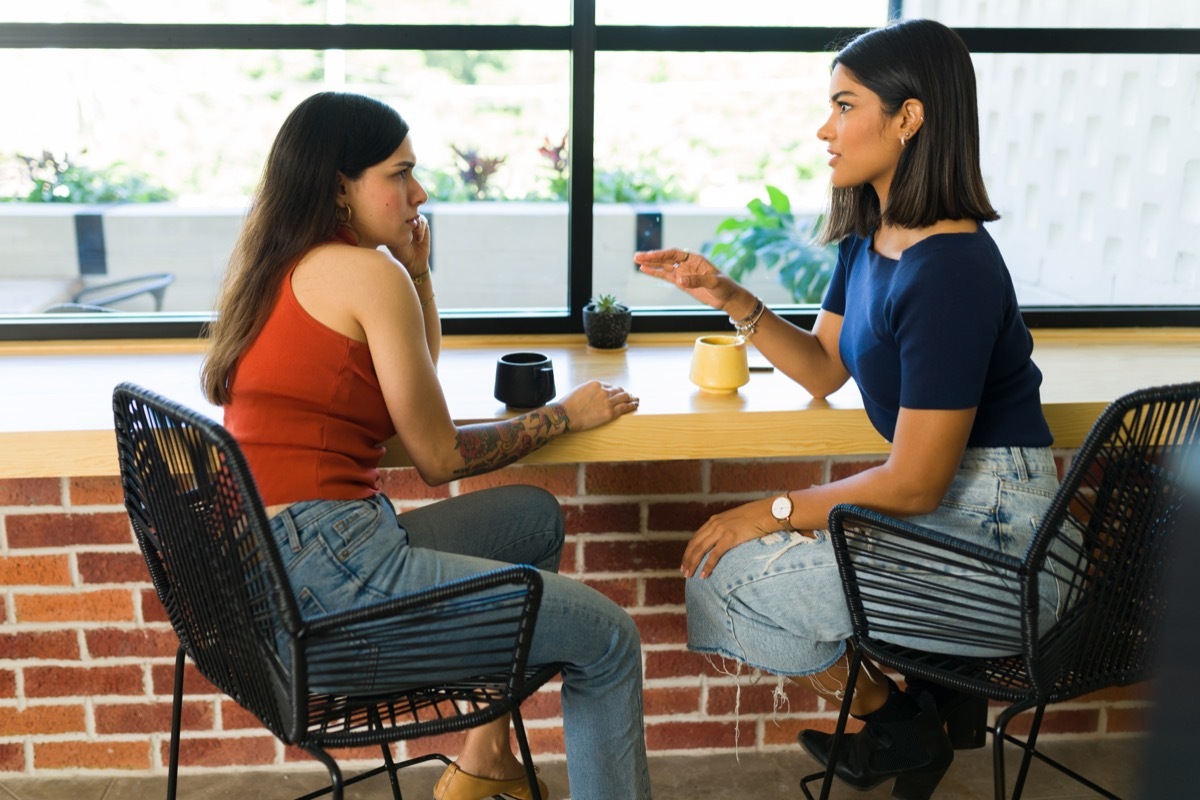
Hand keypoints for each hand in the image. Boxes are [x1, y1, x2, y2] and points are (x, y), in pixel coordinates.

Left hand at [387, 213, 430, 275]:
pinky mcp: (423, 226)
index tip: (396, 228)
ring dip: (415, 224)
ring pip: (414, 214)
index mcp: (394, 222)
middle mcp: (404, 221)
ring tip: (414, 236)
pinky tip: (418, 239)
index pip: (394, 211)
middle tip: (407, 229)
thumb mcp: (392, 243)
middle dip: (406, 218)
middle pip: (405, 209)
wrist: (414, 261)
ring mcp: (414, 223)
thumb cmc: (400, 253)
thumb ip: (391, 231)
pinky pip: (423, 221)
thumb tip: (388, 221)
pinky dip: (421, 229)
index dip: (396, 216)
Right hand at [558, 380, 638, 432]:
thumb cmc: (568, 405)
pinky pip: (624, 407)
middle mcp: (604, 391)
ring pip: (624, 397)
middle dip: (625, 392)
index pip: (609, 386)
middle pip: (619, 390)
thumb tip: (593, 395)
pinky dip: (632, 405)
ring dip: (631, 397)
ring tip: (635, 399)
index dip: (614, 390)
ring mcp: (608, 401)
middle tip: (629, 395)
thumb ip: (589, 391)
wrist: (566, 415)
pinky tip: (635, 404)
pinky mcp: (610, 413)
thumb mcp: (579, 390)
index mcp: (596, 384)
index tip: (617, 393)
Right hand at [634, 248, 752, 316]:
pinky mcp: (681, 282)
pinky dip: (655, 273)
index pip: (675, 254)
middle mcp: (687, 263)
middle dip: (652, 257)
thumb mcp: (714, 283)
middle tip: (637, 257)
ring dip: (651, 264)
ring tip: (636, 261)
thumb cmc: (725, 287)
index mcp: (696, 259)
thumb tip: (680, 280)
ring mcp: (683, 272)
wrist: (728, 298)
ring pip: (664, 266)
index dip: (662, 254)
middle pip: (666, 258)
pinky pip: (666, 276)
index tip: (650, 256)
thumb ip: (697, 280)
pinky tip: (645, 270)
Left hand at [681, 497, 779, 578]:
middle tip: (683, 572)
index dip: (688, 551)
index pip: (696, 538)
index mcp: (714, 521)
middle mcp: (714, 524)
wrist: (767, 513)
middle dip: (687, 559)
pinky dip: (707, 566)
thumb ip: (727, 529)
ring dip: (693, 563)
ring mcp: (721, 531)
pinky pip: (714, 555)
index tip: (685, 562)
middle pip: (695, 545)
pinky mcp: (729, 537)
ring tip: (688, 575)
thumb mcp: (736, 521)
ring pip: (701, 550)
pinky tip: (703, 575)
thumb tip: (725, 540)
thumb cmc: (755, 518)